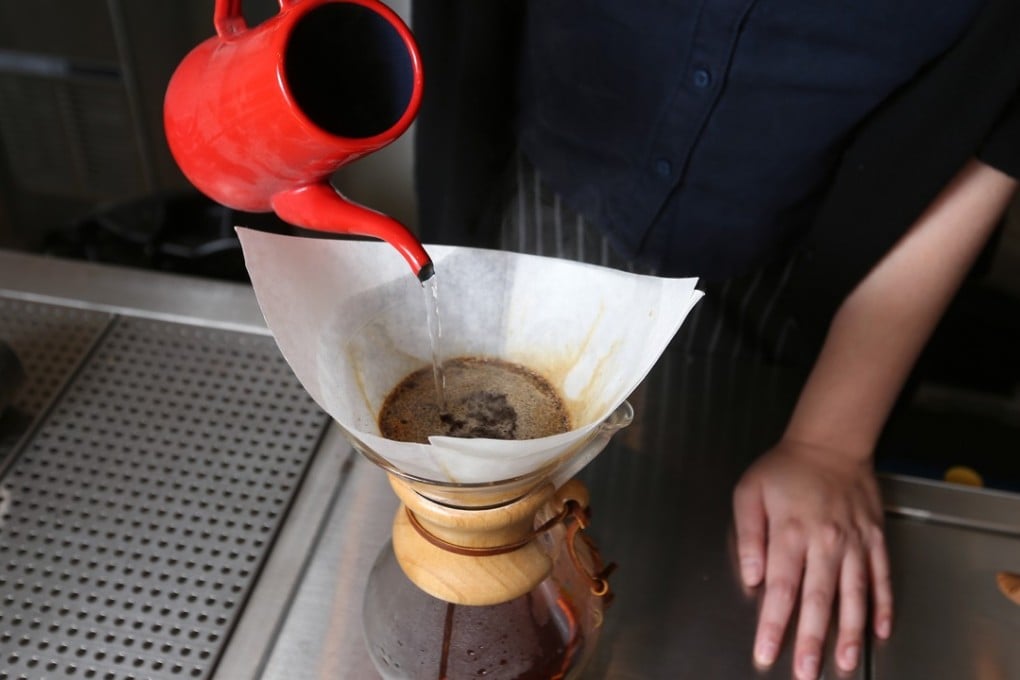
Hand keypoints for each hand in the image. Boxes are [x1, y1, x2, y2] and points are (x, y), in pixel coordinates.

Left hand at [732, 438, 892, 679]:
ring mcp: (854, 542)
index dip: (773, 625)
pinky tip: (880, 631)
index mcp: (790, 532)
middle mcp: (825, 541)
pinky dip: (883, 606)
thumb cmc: (784, 469)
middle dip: (811, 640)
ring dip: (850, 633)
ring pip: (854, 595)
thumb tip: (752, 577)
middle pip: (817, 600)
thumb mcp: (749, 493)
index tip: (766, 653)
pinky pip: (882, 577)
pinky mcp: (875, 539)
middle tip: (806, 673)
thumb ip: (748, 537)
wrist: (830, 443)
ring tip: (846, 663)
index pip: (781, 588)